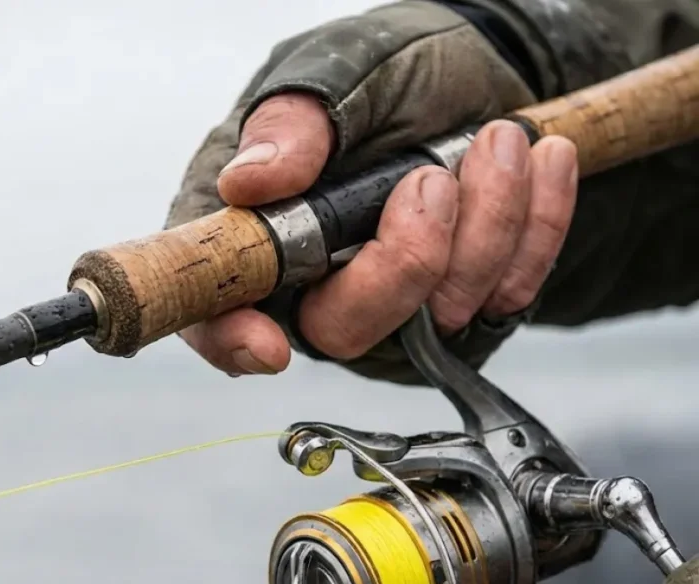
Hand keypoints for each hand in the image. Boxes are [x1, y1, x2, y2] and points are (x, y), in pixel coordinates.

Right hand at [179, 96, 578, 375]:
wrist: (486, 76)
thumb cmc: (394, 75)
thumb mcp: (338, 71)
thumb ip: (293, 121)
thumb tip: (251, 183)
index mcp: (254, 228)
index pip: (216, 310)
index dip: (231, 338)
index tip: (268, 341)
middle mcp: (315, 283)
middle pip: (341, 328)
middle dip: (405, 261)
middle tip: (432, 179)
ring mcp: (392, 306)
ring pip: (435, 317)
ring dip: (488, 221)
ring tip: (497, 139)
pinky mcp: (460, 309)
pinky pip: (507, 296)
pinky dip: (537, 225)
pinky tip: (540, 163)